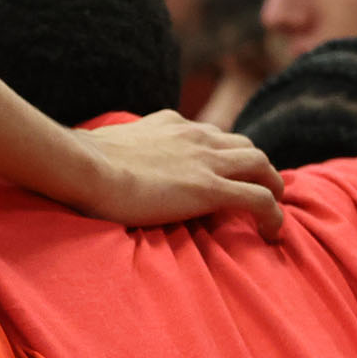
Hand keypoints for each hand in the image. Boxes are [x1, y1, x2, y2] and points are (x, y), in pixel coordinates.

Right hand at [68, 111, 286, 239]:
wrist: (85, 168)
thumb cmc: (82, 163)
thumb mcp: (104, 146)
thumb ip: (116, 152)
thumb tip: (95, 164)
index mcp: (171, 124)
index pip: (212, 133)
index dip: (225, 154)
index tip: (224, 174)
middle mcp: (195, 136)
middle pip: (244, 145)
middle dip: (256, 168)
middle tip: (257, 192)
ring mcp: (206, 161)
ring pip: (262, 165)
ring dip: (272, 186)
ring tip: (271, 211)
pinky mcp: (211, 190)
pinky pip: (260, 199)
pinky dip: (274, 214)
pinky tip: (273, 233)